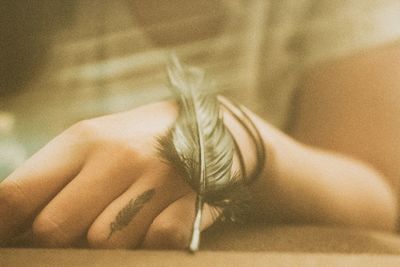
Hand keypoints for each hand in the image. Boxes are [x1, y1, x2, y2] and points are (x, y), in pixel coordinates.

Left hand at [0, 101, 226, 248]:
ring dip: (108, 243)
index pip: (17, 194)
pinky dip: (149, 243)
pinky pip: (155, 243)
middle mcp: (118, 157)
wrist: (208, 127)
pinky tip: (155, 222)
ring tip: (122, 220)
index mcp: (84, 140)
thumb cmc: (138, 140)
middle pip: (53, 229)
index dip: (2, 228)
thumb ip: (53, 179)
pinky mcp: (191, 200)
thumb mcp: (94, 142)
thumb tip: (11, 223)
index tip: (9, 242)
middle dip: (58, 241)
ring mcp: (158, 179)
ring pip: (104, 244)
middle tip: (75, 229)